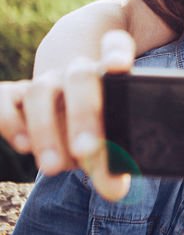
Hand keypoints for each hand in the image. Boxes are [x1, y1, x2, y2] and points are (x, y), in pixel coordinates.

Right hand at [0, 31, 134, 200]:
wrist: (57, 123)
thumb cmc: (89, 134)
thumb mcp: (103, 148)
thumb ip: (110, 167)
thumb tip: (116, 188)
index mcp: (108, 77)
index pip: (116, 46)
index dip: (117, 52)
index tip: (120, 66)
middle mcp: (76, 74)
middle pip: (80, 76)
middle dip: (83, 113)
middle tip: (86, 150)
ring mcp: (45, 83)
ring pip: (41, 90)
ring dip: (47, 129)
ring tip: (54, 167)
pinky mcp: (13, 97)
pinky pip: (4, 98)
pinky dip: (11, 120)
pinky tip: (23, 145)